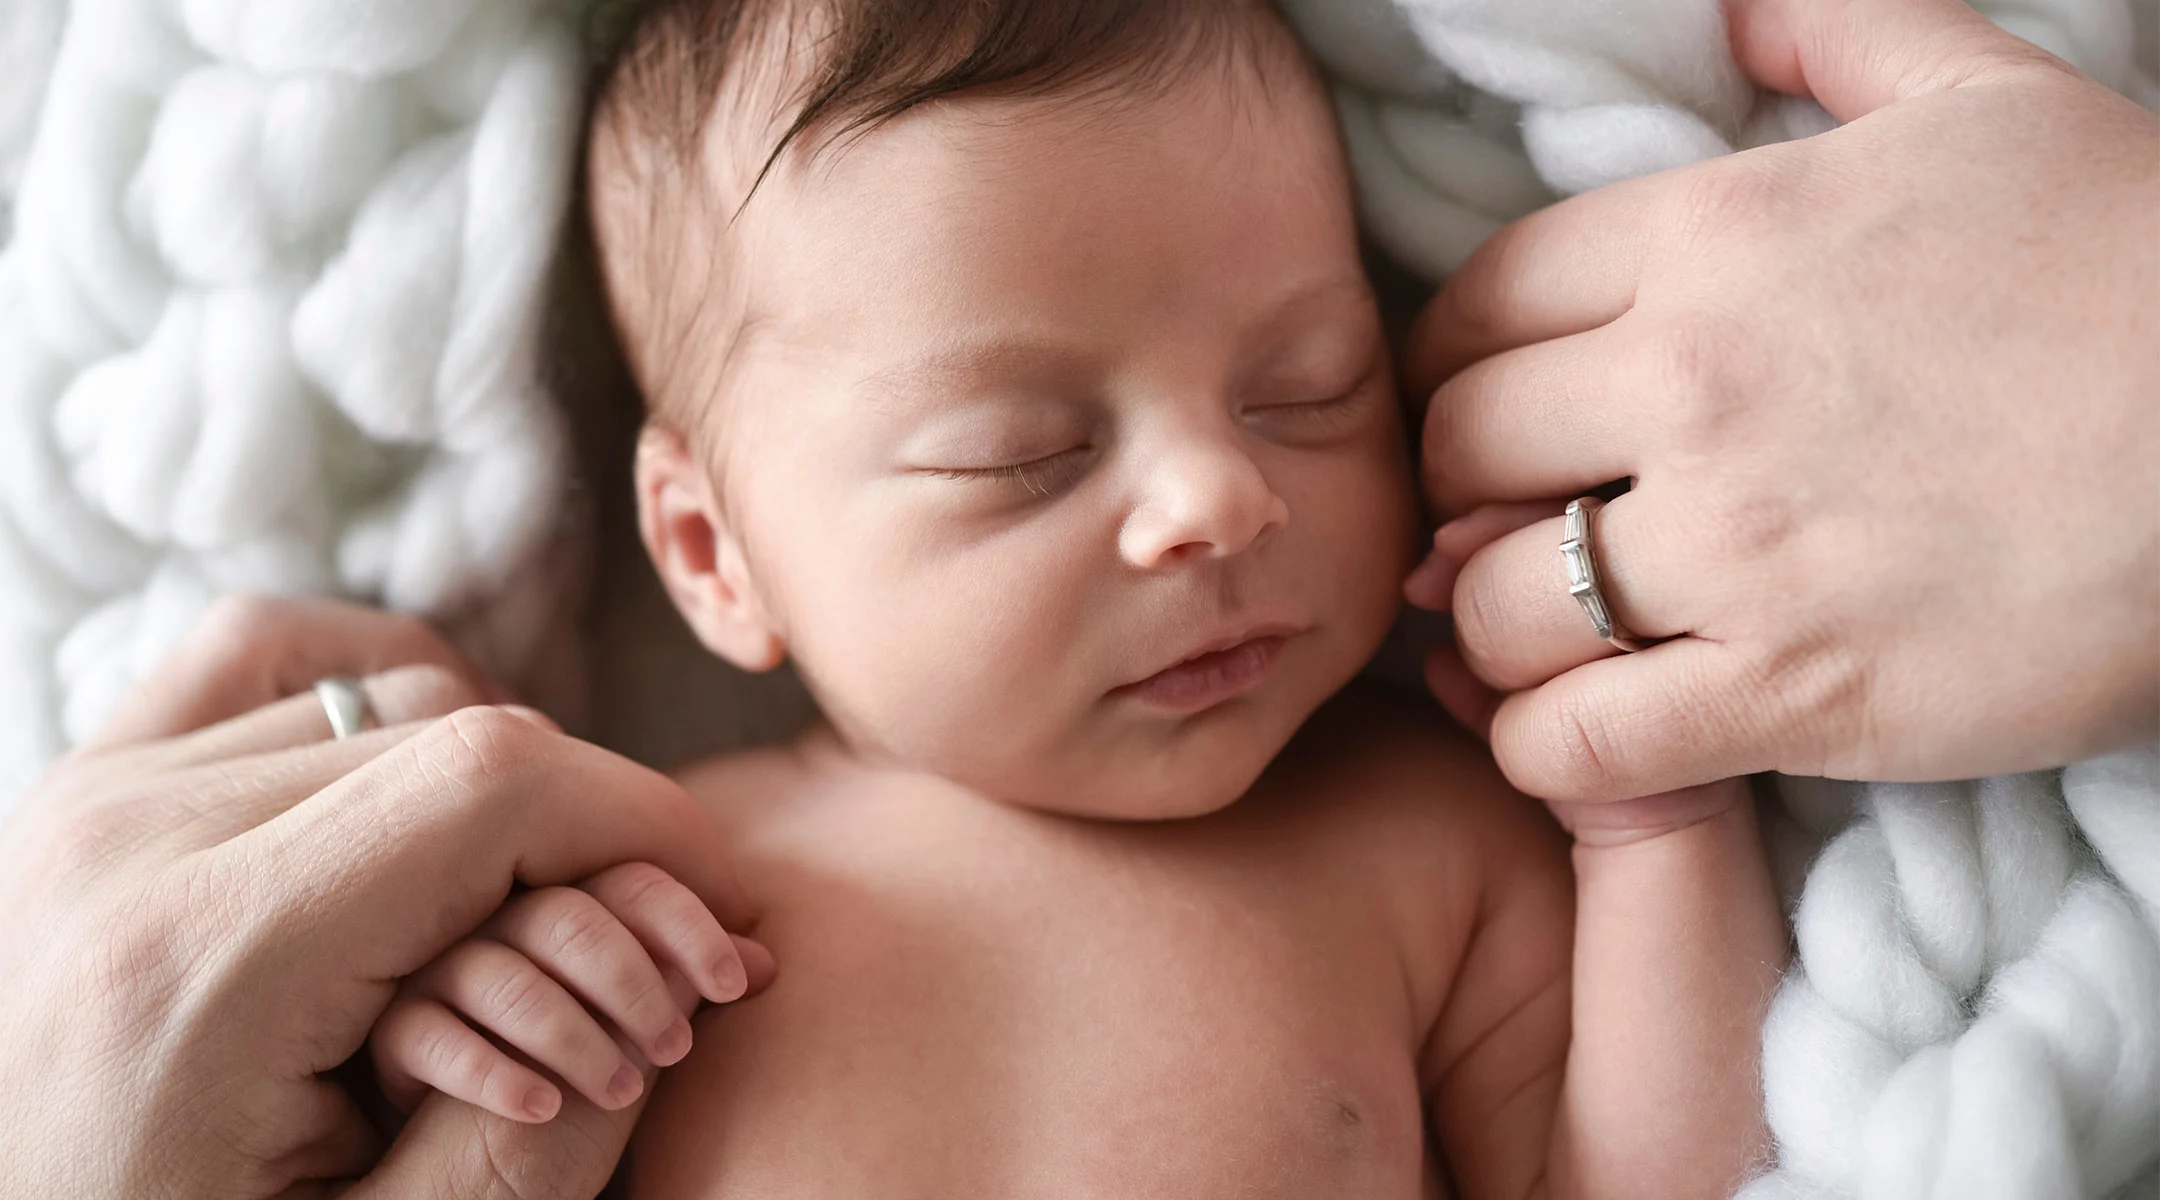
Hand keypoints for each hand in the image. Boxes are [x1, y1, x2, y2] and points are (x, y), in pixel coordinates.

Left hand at [0, 597, 773, 1199]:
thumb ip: (531, 1147)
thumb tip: (671, 999)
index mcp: (205, 962)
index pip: (492, 785)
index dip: (646, 819)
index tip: (718, 898)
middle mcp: (131, 842)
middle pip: (455, 733)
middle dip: (593, 826)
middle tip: (656, 936)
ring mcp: (89, 799)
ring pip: (380, 696)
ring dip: (492, 785)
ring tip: (531, 901)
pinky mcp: (78, 793)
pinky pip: (258, 657)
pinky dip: (367, 683)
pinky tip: (421, 773)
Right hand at [372, 862, 746, 1123]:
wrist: (488, 1162)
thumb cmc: (579, 1081)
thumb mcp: (641, 1038)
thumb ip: (685, 989)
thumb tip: (766, 960)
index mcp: (568, 910)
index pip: (632, 884)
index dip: (691, 929)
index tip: (738, 984)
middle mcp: (503, 928)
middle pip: (571, 920)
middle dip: (636, 984)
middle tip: (677, 1048)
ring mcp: (442, 975)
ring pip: (506, 977)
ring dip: (573, 1036)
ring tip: (618, 1093)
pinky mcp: (396, 1032)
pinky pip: (432, 1036)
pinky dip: (493, 1072)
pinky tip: (541, 1107)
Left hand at [1403, 0, 2159, 801]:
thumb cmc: (2142, 264)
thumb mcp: (1992, 102)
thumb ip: (1844, 34)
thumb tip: (1737, 5)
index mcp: (1716, 233)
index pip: (1479, 303)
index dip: (1458, 364)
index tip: (1490, 409)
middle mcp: (1695, 380)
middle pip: (1460, 446)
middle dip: (1462, 490)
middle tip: (1508, 520)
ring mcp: (1737, 541)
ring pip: (1493, 602)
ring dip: (1492, 627)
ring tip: (1542, 633)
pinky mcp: (1792, 687)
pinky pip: (1573, 739)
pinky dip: (1540, 747)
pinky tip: (1569, 730)